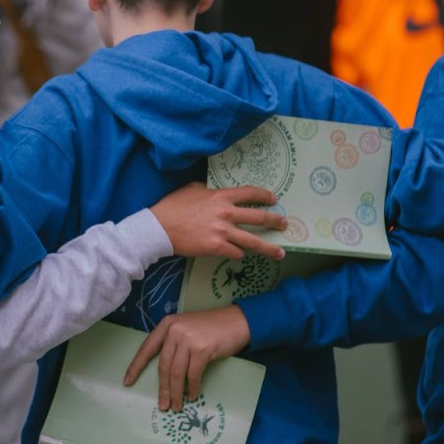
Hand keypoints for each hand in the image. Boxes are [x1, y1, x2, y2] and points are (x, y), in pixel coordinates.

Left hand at [123, 307, 250, 410]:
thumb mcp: (186, 329)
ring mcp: (188, 339)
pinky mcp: (202, 349)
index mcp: (167, 325)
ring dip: (176, 393)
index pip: (147, 348)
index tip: (128, 382)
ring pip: (176, 373)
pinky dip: (192, 388)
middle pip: (163, 366)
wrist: (238, 322)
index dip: (136, 367)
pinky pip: (193, 375)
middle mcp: (174, 330)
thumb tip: (164, 373)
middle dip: (162, 388)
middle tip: (163, 405)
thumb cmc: (212, 328)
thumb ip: (173, 344)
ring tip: (176, 406)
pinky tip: (192, 395)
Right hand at [150, 183, 286, 261]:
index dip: (264, 196)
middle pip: (259, 217)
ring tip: (280, 253)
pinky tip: (238, 254)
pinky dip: (238, 254)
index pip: (250, 193)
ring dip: (269, 248)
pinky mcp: (217, 248)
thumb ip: (209, 191)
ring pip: (253, 241)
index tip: (274, 200)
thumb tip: (216, 194)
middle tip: (284, 224)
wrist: (159, 227)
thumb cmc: (173, 206)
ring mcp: (223, 232)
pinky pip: (236, 253)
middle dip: (275, 221)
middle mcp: (226, 213)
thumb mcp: (192, 189)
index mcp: (221, 196)